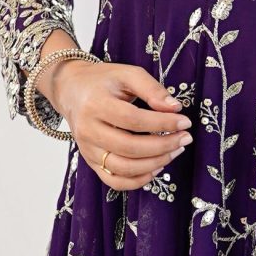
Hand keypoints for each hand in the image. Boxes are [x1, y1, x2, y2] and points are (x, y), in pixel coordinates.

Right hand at [38, 50, 192, 190]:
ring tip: (175, 151)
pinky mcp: (91, 162)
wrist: (71, 90)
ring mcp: (88, 150)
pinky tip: (156, 168)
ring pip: (123, 168)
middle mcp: (88, 130)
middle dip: (163, 146)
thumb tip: (175, 108)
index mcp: (96, 104)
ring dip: (155, 164)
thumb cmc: (102, 81)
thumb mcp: (127, 74)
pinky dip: (138, 180)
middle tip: (185, 138)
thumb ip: (152, 89)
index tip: (185, 121)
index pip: (133, 120)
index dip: (162, 123)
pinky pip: (114, 181)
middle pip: (129, 147)